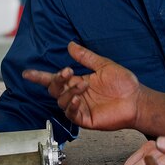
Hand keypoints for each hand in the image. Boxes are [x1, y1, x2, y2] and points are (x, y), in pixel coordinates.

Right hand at [22, 41, 141, 130]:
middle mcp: (76, 95)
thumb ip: (86, 57)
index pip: (55, 79)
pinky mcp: (86, 119)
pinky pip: (71, 114)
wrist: (137, 99)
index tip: (27, 73)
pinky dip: (72, 105)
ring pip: (61, 101)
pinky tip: (79, 99)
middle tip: (67, 72)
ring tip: (83, 85)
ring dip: (69, 92)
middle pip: (55, 89)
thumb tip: (70, 44)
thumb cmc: (124, 84)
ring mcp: (80, 108)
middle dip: (57, 80)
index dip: (40, 77)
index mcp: (78, 81)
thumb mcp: (103, 65)